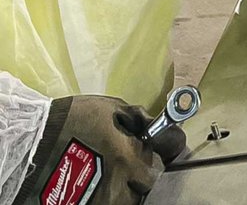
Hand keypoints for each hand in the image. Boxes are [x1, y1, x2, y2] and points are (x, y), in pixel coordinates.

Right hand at [17, 95, 186, 204]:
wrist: (31, 143)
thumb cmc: (73, 119)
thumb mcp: (112, 109)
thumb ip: (139, 121)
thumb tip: (158, 127)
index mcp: (126, 156)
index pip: (158, 168)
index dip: (156, 159)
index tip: (151, 153)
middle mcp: (116, 182)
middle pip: (144, 189)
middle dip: (142, 176)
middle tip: (132, 166)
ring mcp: (98, 199)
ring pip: (127, 201)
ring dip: (126, 191)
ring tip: (116, 178)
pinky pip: (106, 204)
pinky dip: (106, 196)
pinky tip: (100, 185)